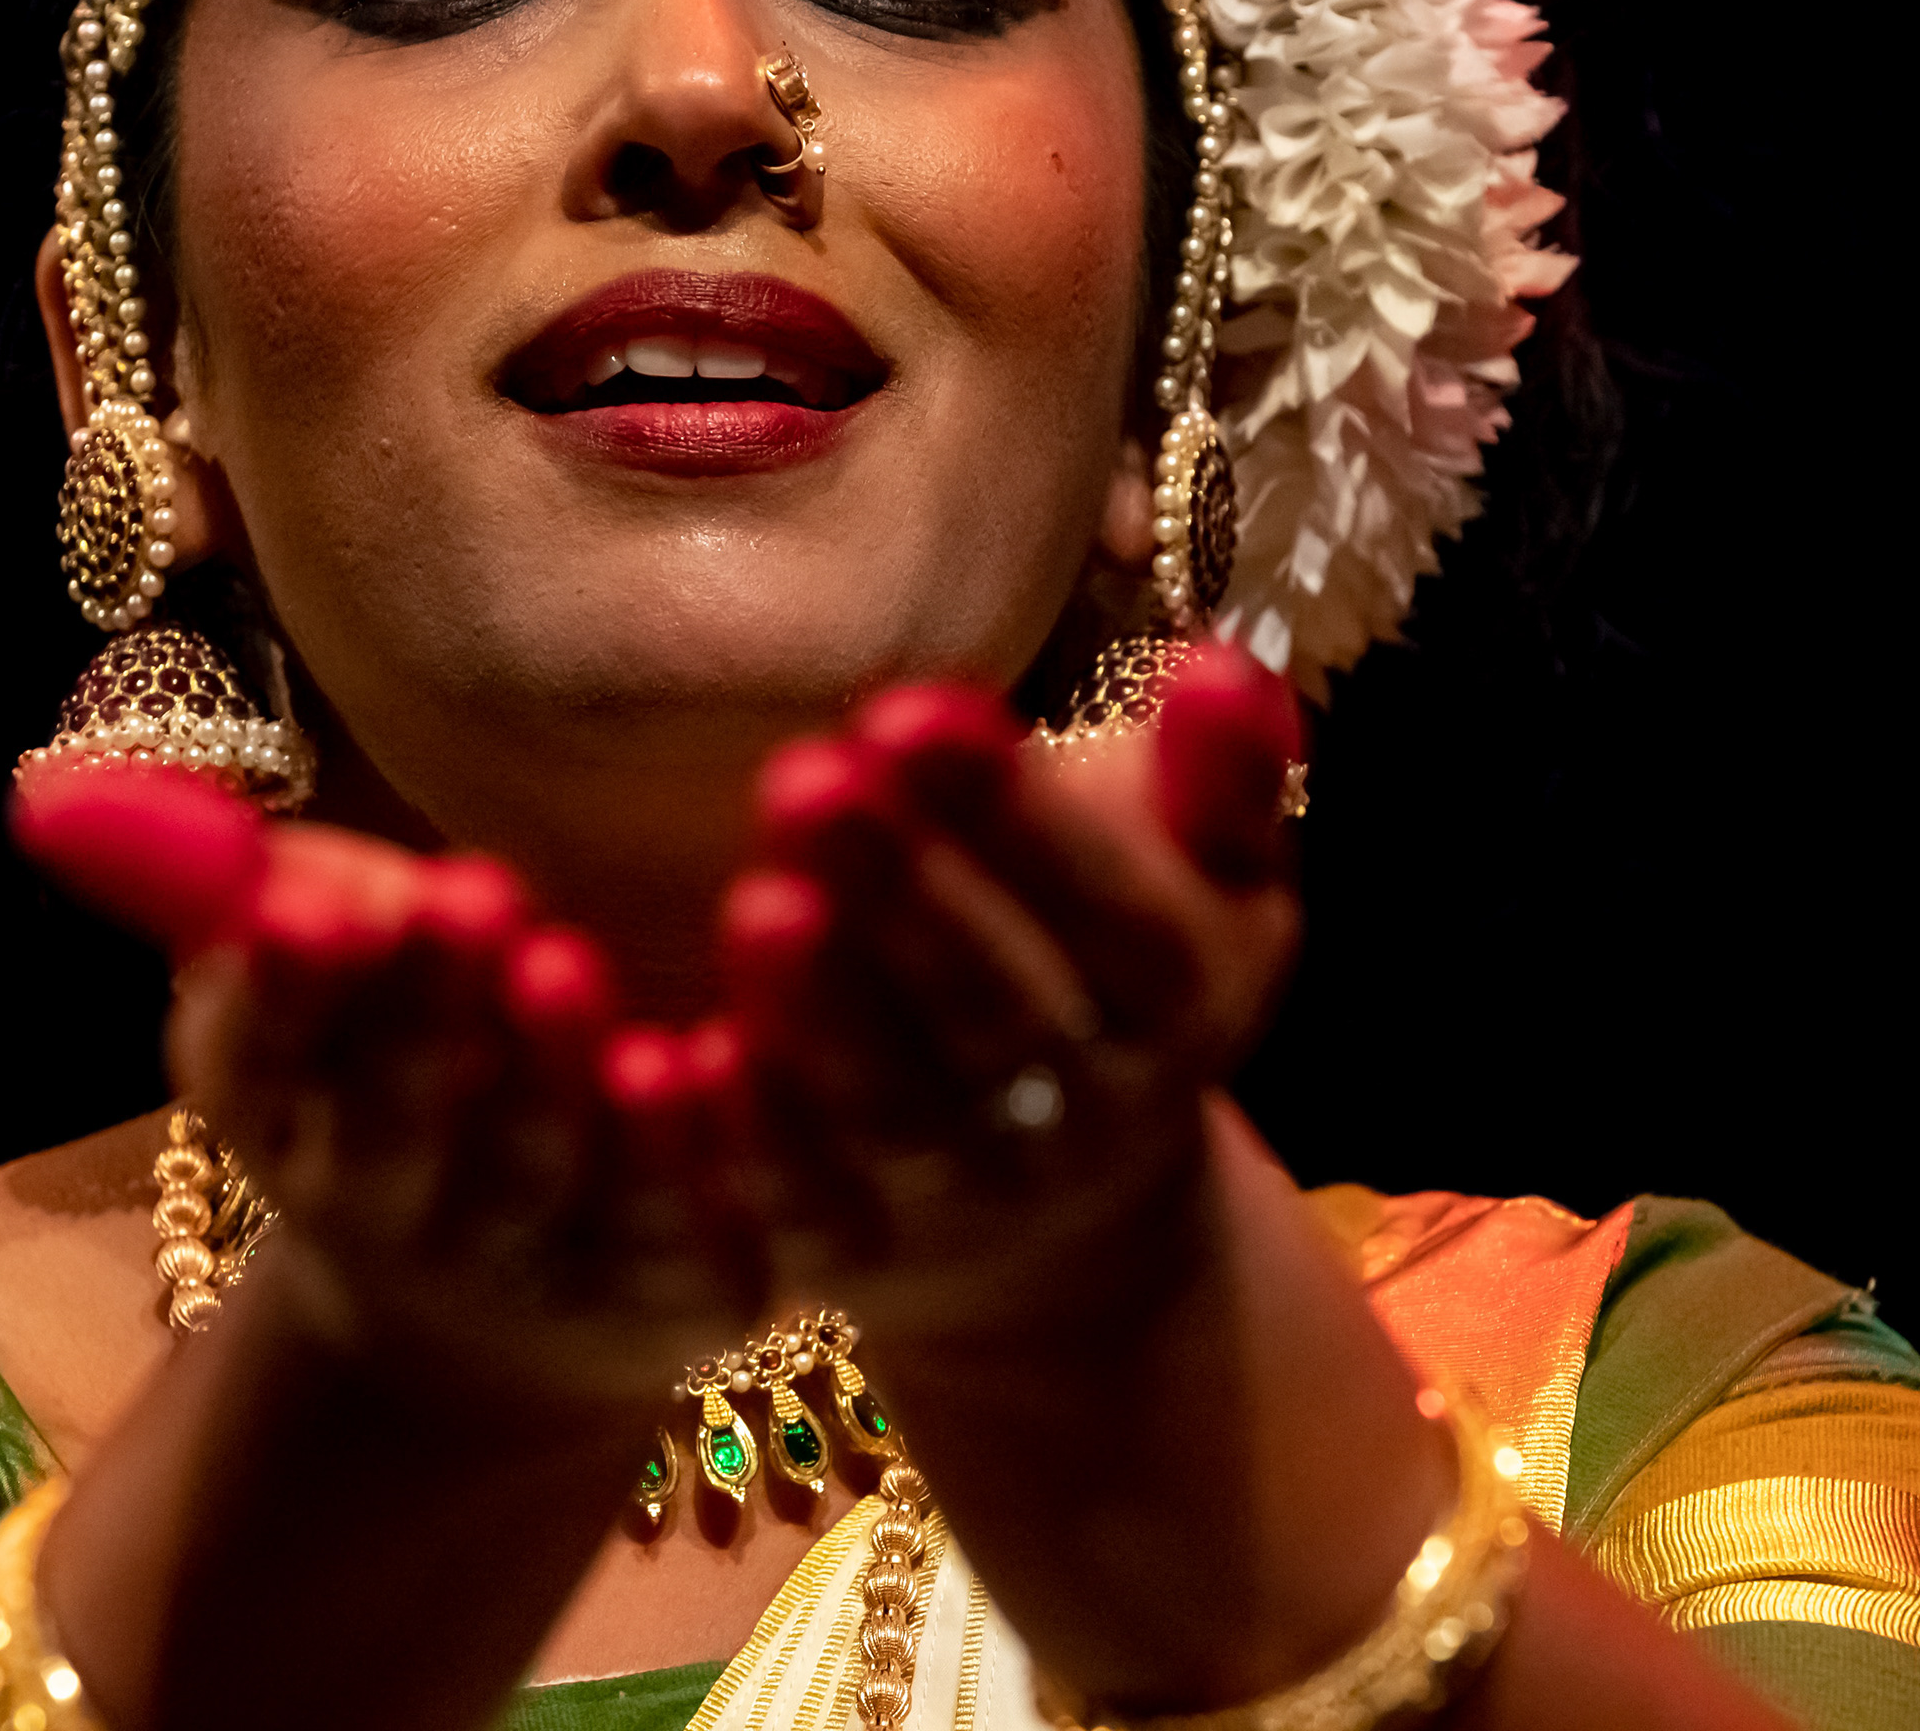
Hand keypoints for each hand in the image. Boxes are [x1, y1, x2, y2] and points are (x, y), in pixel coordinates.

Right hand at [9, 770, 761, 1407]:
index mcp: (283, 1117)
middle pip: (391, 1123)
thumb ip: (201, 880)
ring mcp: (526, 1259)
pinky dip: (678, 1158)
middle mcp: (393, 1205)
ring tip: (556, 969)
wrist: (508, 1311)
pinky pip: (676, 1226)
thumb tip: (48, 799)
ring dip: (540, 1076)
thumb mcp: (291, 978)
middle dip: (414, 1020)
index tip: (303, 911)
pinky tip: (697, 1069)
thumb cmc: (390, 1078)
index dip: (280, 995)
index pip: (259, 1060)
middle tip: (461, 901)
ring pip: (530, 1169)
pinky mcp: (666, 1286)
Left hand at [718, 642, 1303, 1343]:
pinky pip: (804, 1200)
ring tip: (759, 902)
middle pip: (997, 1006)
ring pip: (895, 1103)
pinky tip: (694, 1053)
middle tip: (808, 782)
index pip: (1115, 913)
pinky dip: (755, 1137)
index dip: (1019, 821)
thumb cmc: (1113, 964)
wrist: (1072, 1203)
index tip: (915, 713)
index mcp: (1180, 999)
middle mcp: (1084, 1108)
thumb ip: (1225, 773)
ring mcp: (970, 1189)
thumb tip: (1216, 669)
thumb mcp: (1210, 878)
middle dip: (904, 893)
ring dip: (825, 1009)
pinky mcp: (861, 1249)